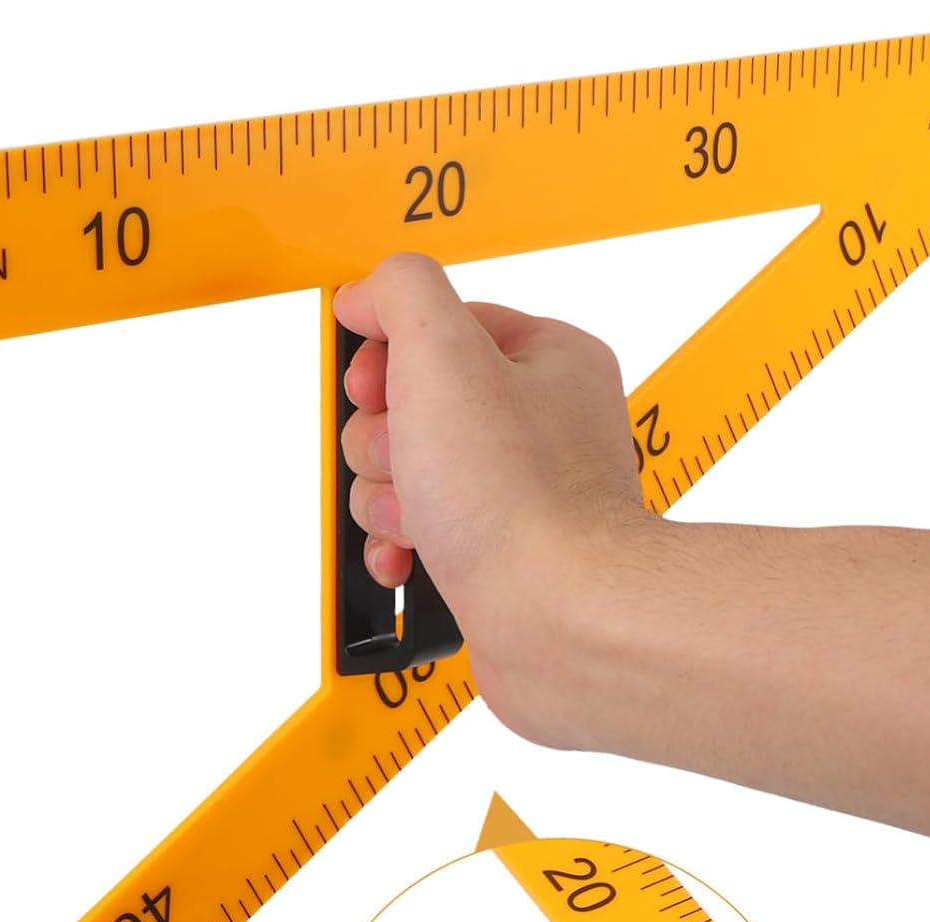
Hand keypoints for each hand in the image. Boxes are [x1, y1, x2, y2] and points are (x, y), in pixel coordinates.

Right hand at [333, 252, 653, 744]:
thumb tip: (370, 292)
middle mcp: (541, 426)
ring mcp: (519, 496)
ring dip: (387, 498)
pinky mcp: (497, 559)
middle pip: (412, 403)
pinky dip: (400, 547)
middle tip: (410, 463)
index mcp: (548, 361)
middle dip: (385, 439)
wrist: (558, 621)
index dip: (389, 354)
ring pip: (406, 474)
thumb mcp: (444, 353)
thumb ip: (402, 294)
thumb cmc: (519, 499)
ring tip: (421, 520)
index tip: (376, 385)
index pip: (441, 325)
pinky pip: (420, 536)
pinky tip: (409, 558)